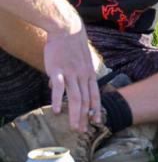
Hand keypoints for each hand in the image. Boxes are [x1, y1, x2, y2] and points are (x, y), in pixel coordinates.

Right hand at [43, 15, 99, 131]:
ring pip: (75, 97)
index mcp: (90, 74)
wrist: (67, 30)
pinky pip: (59, 87)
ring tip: (73, 127)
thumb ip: (78, 75)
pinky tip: (56, 111)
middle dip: (85, 117)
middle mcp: (83, 76)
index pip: (95, 96)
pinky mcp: (58, 70)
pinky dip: (57, 100)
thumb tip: (68, 87)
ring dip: (74, 114)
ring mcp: (71, 73)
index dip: (96, 110)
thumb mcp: (82, 61)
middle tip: (83, 131)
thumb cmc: (73, 46)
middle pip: (85, 101)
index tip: (96, 122)